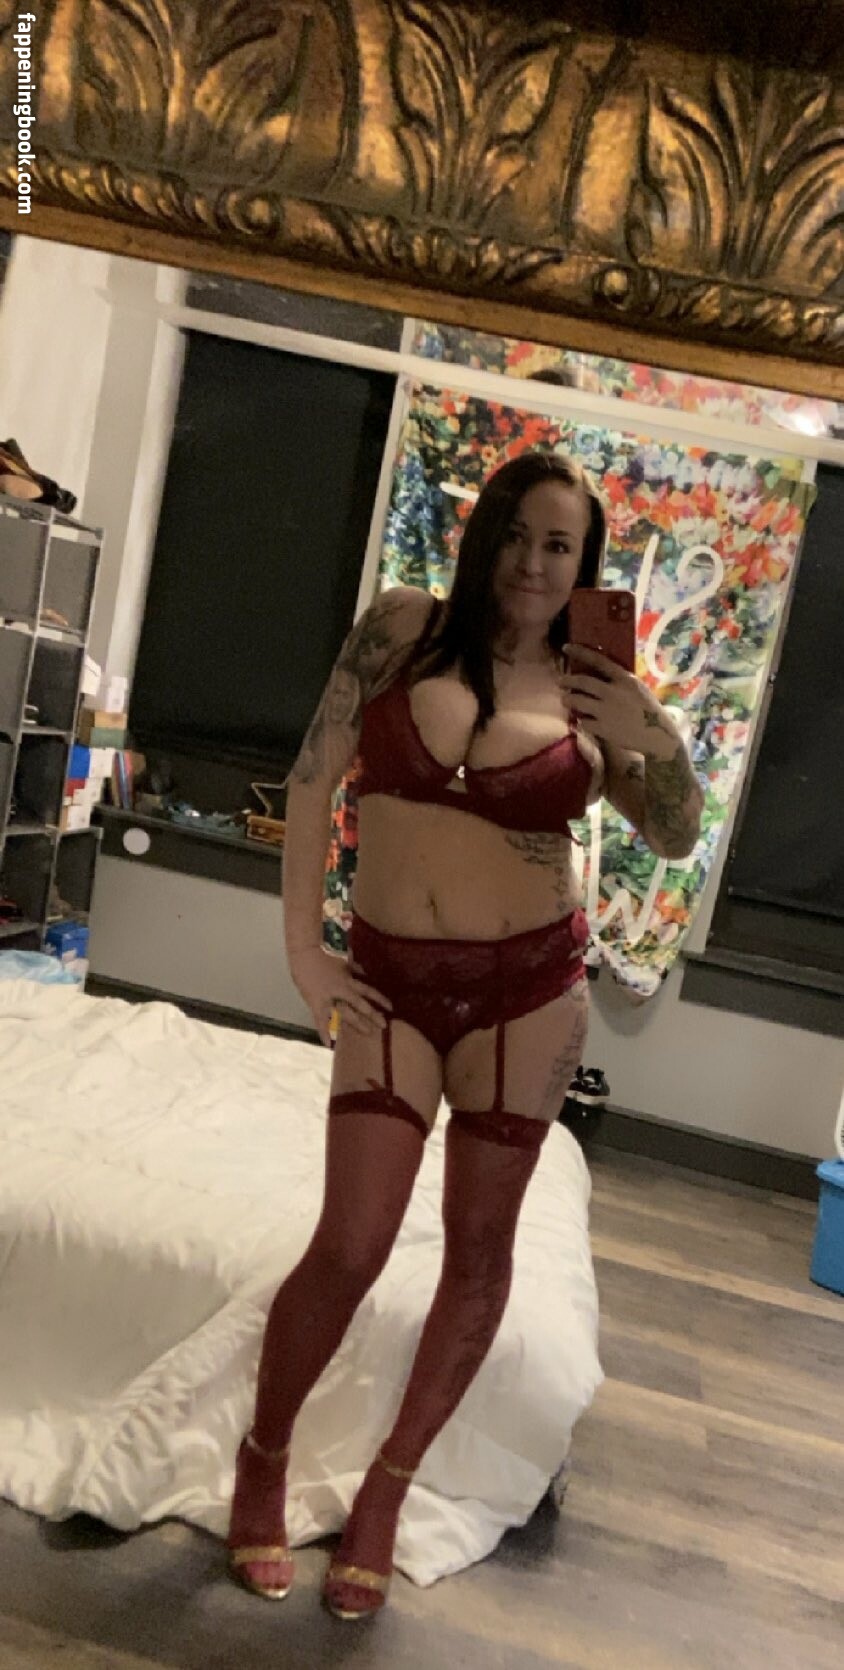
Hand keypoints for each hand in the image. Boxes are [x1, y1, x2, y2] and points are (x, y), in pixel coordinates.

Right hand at [289, 944, 390, 1046]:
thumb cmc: (324, 953)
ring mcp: (329, 999)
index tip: (391, 1007)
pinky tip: (329, 1045)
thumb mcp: (343, 959)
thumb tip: (365, 971)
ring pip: (346, 1014)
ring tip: (368, 1033)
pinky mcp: (316, 1004)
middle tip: (384, 1026)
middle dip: (373, 1015)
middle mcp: (342, 991)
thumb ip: (354, 967)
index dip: (380, 999)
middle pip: (361, 1005)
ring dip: (357, 1024)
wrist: (304, 953)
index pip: (368, 991)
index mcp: (349, 980)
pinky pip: (321, 1021)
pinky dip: (324, 1033)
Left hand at [559, 645, 679, 758]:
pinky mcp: (603, 729)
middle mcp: (613, 693)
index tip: (566, 648)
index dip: (580, 652)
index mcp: (624, 679)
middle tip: (560, 682)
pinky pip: (582, 722)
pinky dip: (579, 721)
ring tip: (566, 700)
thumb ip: (619, 680)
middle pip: (582, 682)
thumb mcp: (637, 688)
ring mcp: (606, 711)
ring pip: (577, 701)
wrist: (657, 735)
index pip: (598, 660)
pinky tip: (580, 721)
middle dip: (567, 680)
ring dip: (568, 700)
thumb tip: (597, 672)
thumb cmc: (647, 709)